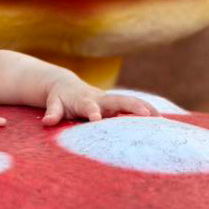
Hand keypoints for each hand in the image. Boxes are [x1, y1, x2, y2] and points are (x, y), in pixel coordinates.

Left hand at [41, 75, 158, 126]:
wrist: (65, 85)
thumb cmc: (59, 98)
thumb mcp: (53, 104)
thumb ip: (52, 113)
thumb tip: (47, 122)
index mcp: (84, 100)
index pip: (89, 106)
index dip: (93, 112)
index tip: (97, 119)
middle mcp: (101, 99)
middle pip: (118, 100)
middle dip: (132, 106)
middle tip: (146, 115)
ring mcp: (111, 101)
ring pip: (130, 102)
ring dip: (145, 108)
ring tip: (160, 119)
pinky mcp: (117, 106)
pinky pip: (134, 108)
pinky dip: (147, 112)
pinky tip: (162, 122)